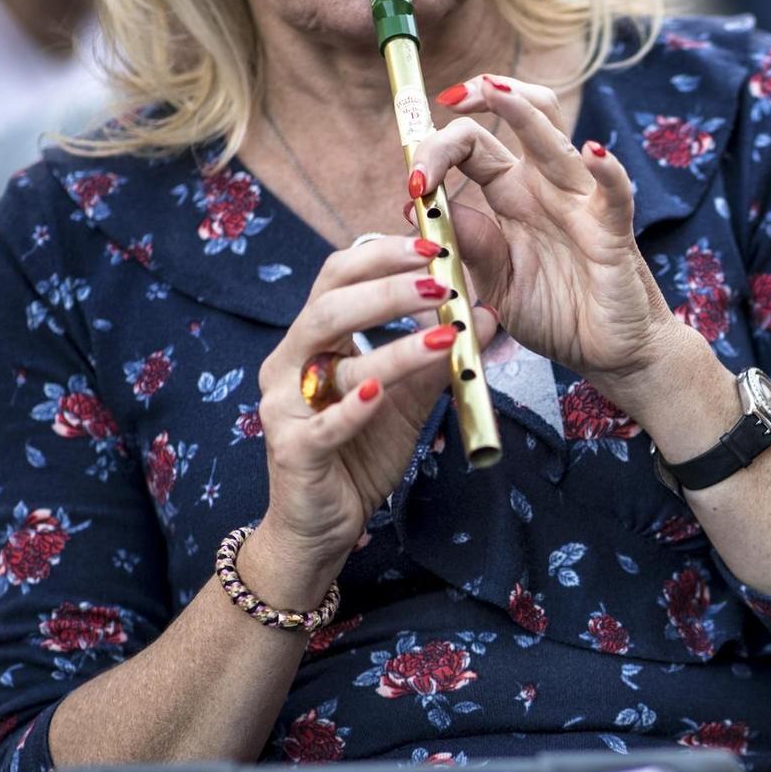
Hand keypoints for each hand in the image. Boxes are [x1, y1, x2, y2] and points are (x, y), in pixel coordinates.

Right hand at [254, 236, 498, 590]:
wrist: (321, 527)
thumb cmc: (359, 454)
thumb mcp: (407, 401)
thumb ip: (438, 360)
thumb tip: (486, 315)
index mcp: (313, 341)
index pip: (337, 277)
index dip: (383, 255)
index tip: (435, 244)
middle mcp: (289, 364)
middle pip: (329, 306)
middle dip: (387, 287)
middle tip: (440, 279)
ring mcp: (284, 406)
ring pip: (331, 361)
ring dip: (392, 345)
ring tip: (443, 333)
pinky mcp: (293, 451)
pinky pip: (324, 424)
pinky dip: (354, 407)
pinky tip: (381, 393)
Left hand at [412, 74, 675, 393]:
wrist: (608, 354)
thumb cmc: (557, 315)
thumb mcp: (495, 283)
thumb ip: (468, 244)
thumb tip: (420, 206)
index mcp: (513, 195)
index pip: (473, 145)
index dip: (437, 149)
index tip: (412, 183)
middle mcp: (547, 188)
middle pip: (520, 117)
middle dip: (484, 96)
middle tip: (448, 97)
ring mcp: (582, 205)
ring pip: (557, 140)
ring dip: (525, 110)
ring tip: (496, 90)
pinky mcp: (613, 234)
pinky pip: (614, 195)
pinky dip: (608, 170)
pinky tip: (593, 154)